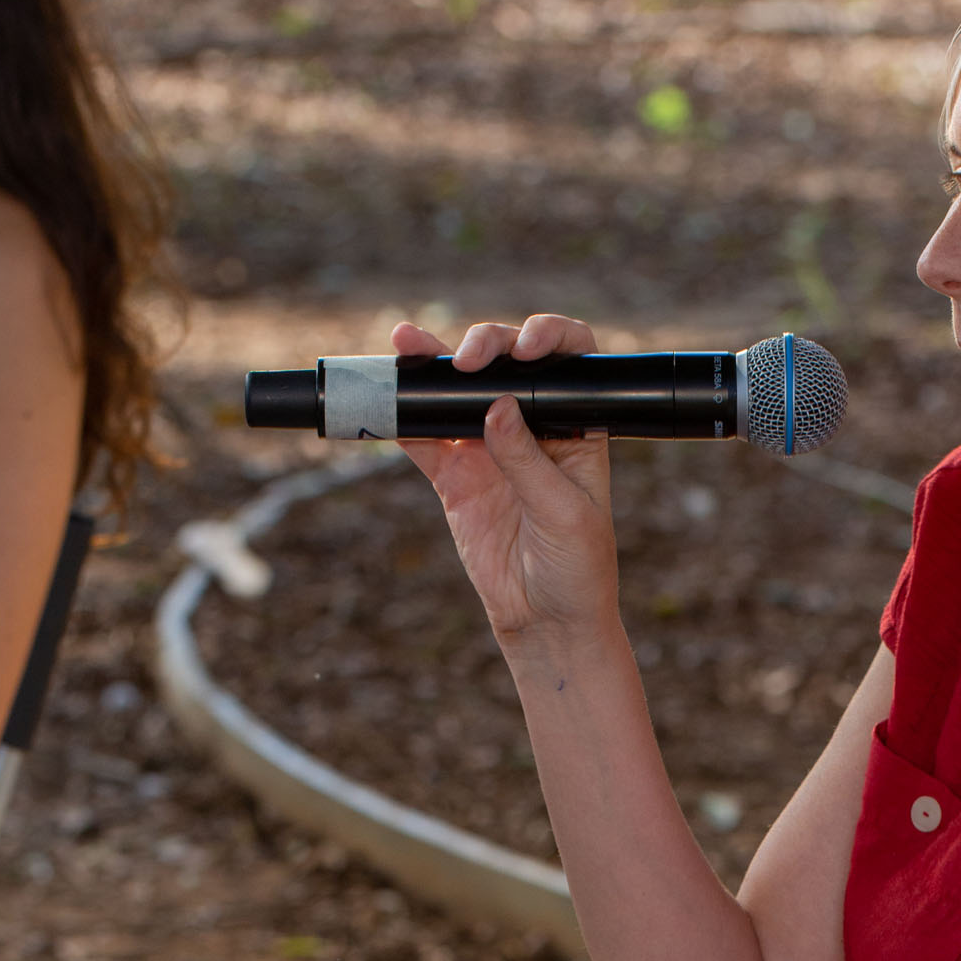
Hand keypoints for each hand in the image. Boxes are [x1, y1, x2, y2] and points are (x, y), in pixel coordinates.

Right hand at [393, 313, 621, 652]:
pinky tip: (383, 399)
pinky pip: (423, 438)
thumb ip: (528, 461)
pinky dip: (401, 418)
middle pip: (503, 366)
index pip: (567, 363)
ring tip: (405, 345)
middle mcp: (532, 428)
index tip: (526, 347)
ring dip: (431, 367)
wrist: (547, 622)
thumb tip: (497, 407)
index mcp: (575, 428)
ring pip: (457, 394)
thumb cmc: (578, 569)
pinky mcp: (455, 476)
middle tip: (465, 361)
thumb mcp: (563, 514)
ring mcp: (489, 449)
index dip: (548, 338)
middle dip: (483, 348)